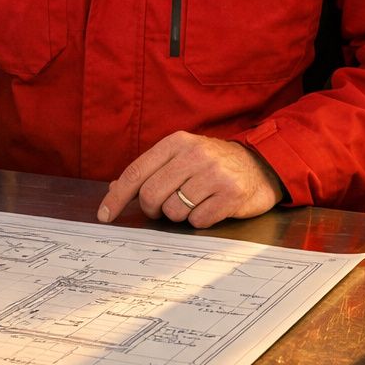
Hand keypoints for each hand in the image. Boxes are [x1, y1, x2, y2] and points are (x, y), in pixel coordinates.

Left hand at [96, 132, 282, 228]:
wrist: (260, 166)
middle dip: (152, 209)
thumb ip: (150, 171)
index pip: (136, 172)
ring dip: (178, 215)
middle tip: (163, 208)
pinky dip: (199, 220)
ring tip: (193, 203)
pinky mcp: (231, 195)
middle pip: (151, 195)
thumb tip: (115, 189)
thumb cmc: (212, 165)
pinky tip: (210, 208)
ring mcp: (214, 174)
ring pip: (173, 211)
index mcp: (177, 142)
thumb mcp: (181, 157)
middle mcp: (195, 154)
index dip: (117, 198)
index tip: (104, 215)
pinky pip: (197, 221)